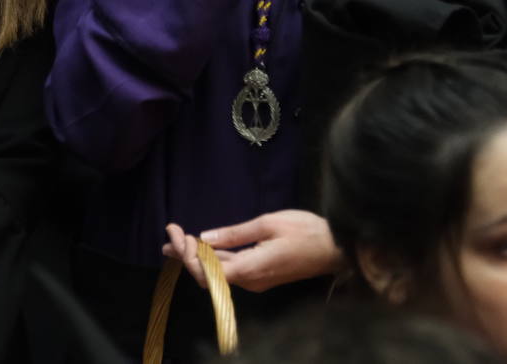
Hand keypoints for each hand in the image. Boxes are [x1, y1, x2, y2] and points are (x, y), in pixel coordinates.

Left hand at [164, 210, 342, 293]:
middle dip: (186, 256)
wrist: (337, 248)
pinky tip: (204, 246)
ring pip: (219, 275)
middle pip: (209, 276)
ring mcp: (257, 281)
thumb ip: (235, 234)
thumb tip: (205, 237)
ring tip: (176, 241)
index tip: (177, 231)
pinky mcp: (262, 276)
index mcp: (251, 269)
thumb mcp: (268, 224)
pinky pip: (232, 272)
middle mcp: (251, 282)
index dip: (187, 254)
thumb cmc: (306, 232)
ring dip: (198, 258)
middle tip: (170, 234)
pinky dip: (214, 259)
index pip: (208, 271)